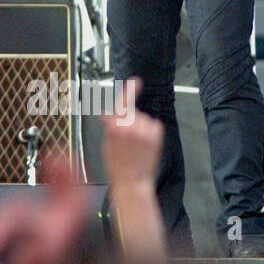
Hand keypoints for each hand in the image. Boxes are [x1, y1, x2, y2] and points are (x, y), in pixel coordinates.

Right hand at [101, 84, 167, 263]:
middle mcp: (131, 127)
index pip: (122, 104)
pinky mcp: (156, 136)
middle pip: (131, 113)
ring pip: (143, 119)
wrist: (132, 183)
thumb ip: (110, 126)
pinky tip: (144, 144)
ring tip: (135, 145)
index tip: (135, 81)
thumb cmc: (117, 166)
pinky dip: (149, 131)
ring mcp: (145, 131)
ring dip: (139, 127)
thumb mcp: (107, 144)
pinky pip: (153, 125)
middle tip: (126, 138)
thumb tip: (110, 114)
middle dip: (129, 120)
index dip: (130, 91)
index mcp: (115, 127)